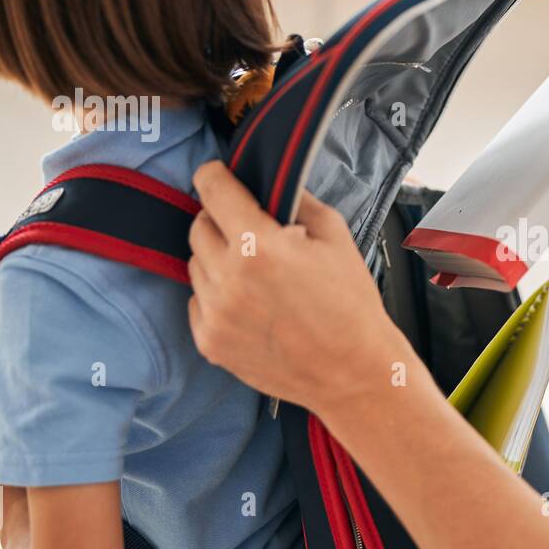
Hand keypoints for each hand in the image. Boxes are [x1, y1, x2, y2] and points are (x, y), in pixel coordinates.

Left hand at [186, 161, 413, 416]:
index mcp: (259, 246)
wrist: (353, 372)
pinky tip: (250, 306)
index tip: (218, 176)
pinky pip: (197, 302)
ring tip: (256, 276)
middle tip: (250, 234)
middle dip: (220, 221)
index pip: (211, 190)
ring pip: (195, 265)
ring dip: (219, 261)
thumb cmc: (350, 303)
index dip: (214, 176)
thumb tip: (270, 182)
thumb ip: (297, 200)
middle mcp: (228, 279)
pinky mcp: (210, 343)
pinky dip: (217, 297)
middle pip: (198, 227)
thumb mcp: (336, 236)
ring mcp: (215, 315)